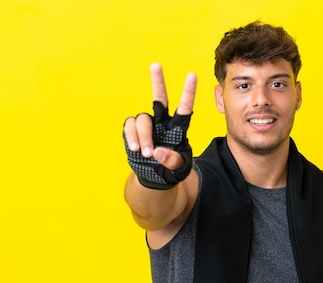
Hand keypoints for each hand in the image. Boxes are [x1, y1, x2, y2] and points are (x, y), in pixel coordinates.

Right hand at [123, 63, 197, 188]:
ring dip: (144, 136)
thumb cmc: (171, 171)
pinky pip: (130, 125)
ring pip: (143, 119)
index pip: (185, 108)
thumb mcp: (179, 169)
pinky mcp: (133, 131)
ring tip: (145, 153)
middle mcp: (162, 122)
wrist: (155, 177)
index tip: (192, 75)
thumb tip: (157, 151)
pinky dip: (132, 136)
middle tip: (156, 65)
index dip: (188, 92)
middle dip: (158, 81)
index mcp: (178, 128)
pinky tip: (135, 149)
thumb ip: (172, 161)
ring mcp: (147, 126)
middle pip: (159, 98)